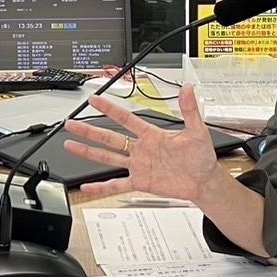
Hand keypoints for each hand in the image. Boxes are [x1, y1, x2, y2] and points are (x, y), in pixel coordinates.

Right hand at [62, 84, 220, 199]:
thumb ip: (189, 110)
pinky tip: (88, 187)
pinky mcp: (140, 182)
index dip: (109, 109)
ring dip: (89, 152)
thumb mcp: (197, 131)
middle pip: (109, 137)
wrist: (205, 180)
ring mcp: (138, 166)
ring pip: (108, 157)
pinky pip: (117, 184)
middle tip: (72, 123)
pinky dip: (102, 187)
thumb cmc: (200, 156)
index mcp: (150, 134)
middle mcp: (140, 149)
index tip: (94, 99)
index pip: (125, 118)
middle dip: (89, 130)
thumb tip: (188, 89)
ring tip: (71, 146)